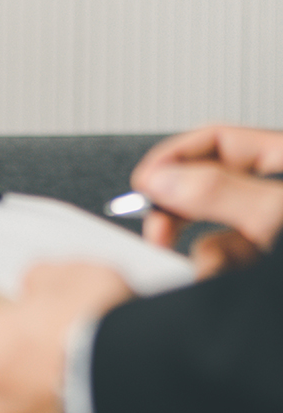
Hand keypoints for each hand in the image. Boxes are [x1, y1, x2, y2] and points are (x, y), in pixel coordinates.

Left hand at [0, 263, 131, 412]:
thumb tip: (36, 282)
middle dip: (44, 358)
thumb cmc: (95, 321)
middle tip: (83, 339)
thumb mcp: (69, 273)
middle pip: (17, 372)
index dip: (26, 315)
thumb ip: (42, 278)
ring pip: (44, 406)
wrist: (139, 378)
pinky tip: (112, 398)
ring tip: (105, 370)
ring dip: (66, 391)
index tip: (49, 310)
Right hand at [131, 124, 282, 276]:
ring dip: (198, 244)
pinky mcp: (259, 256)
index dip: (173, 157)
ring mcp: (267, 224)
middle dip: (174, 207)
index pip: (215, 140)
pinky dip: (214, 264)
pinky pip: (223, 255)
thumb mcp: (273, 211)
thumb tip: (162, 179)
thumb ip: (217, 191)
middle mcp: (271, 189)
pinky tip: (217, 272)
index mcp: (281, 158)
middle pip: (204, 183)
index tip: (143, 183)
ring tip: (196, 259)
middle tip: (155, 226)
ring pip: (211, 225)